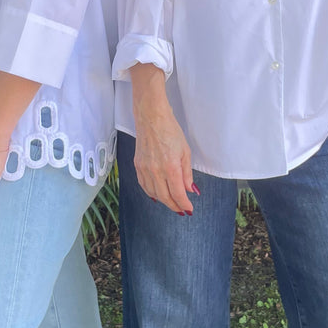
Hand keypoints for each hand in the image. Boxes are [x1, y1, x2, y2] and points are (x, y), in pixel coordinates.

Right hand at [131, 67, 194, 214]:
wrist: (151, 118)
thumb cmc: (171, 131)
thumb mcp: (185, 151)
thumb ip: (187, 173)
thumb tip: (190, 190)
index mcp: (170, 167)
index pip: (178, 193)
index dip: (184, 204)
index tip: (189, 209)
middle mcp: (156, 171)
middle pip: (165, 197)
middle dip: (174, 206)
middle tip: (181, 210)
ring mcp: (144, 169)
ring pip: (153, 194)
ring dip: (163, 201)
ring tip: (171, 203)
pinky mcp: (137, 165)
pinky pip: (144, 185)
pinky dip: (151, 193)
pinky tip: (157, 195)